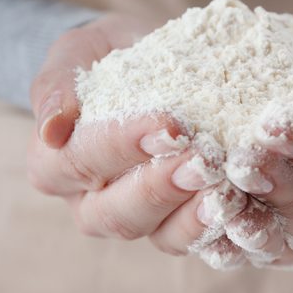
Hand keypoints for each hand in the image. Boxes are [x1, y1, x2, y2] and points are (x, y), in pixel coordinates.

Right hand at [28, 14, 248, 257]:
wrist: (149, 65)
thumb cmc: (108, 58)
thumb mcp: (78, 53)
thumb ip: (58, 83)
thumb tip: (52, 129)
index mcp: (56, 163)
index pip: (77, 162)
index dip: (120, 146)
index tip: (166, 124)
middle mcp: (91, 201)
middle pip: (115, 213)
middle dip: (160, 186)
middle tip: (201, 159)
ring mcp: (136, 218)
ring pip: (156, 234)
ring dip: (193, 213)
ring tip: (225, 187)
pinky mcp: (174, 224)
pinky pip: (191, 239)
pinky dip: (217, 226)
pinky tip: (240, 204)